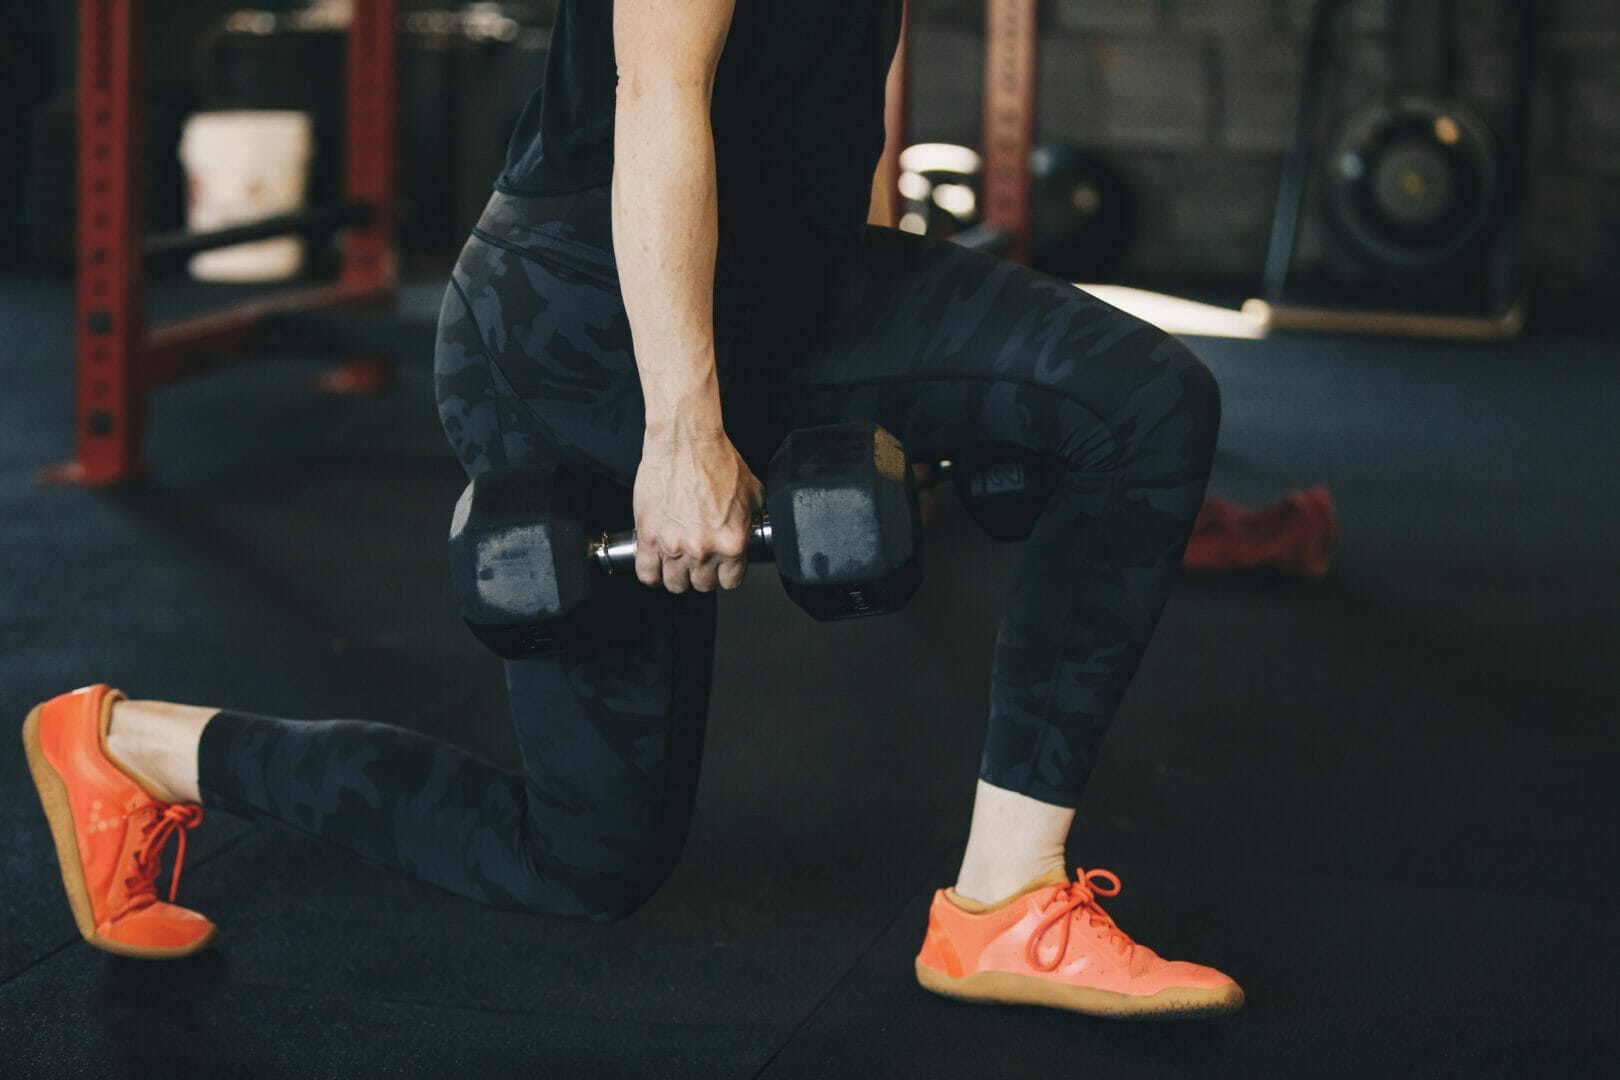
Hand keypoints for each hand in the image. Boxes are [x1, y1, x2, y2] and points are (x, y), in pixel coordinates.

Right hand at [632, 424, 762, 593]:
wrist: (685, 442)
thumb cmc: (716, 460)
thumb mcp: (752, 492)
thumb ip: (753, 519)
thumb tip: (755, 528)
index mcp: (732, 543)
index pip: (731, 581)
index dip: (727, 574)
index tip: (722, 568)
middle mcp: (704, 550)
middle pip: (703, 585)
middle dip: (703, 575)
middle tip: (700, 561)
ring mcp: (674, 546)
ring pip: (675, 584)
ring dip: (678, 577)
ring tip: (678, 565)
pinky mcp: (649, 537)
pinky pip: (647, 574)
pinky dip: (652, 575)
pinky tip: (656, 568)